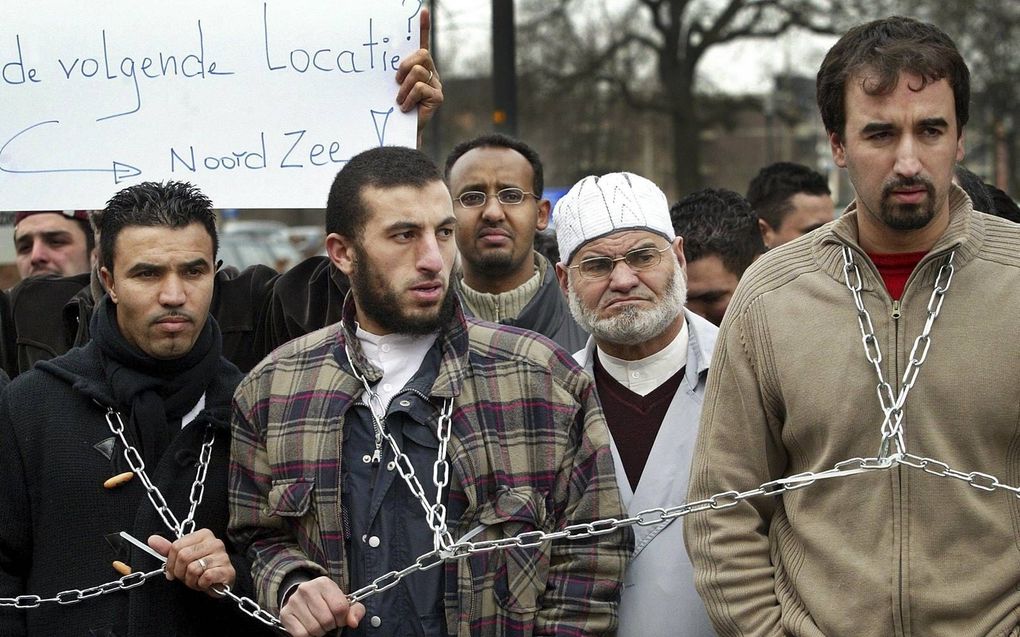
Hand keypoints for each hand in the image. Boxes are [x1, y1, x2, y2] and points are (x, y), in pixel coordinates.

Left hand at [148, 529, 235, 596]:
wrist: (219, 583)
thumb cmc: (201, 569)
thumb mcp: (183, 558)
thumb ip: (168, 549)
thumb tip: (152, 539)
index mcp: (203, 535)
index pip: (176, 546)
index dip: (171, 563)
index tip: (174, 571)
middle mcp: (215, 542)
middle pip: (183, 556)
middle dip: (181, 572)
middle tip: (187, 576)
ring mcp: (223, 556)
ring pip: (193, 568)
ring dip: (191, 580)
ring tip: (197, 580)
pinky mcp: (227, 570)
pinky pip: (205, 577)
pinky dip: (201, 584)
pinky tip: (206, 583)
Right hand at [280, 577, 364, 636]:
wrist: (303, 598)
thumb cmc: (326, 602)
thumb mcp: (344, 601)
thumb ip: (355, 610)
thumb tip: (353, 622)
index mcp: (324, 583)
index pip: (340, 608)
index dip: (342, 618)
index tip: (340, 617)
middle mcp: (307, 589)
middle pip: (327, 619)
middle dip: (331, 625)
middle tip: (328, 621)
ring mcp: (294, 601)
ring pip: (314, 628)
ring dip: (320, 631)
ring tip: (319, 623)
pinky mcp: (286, 614)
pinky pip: (302, 634)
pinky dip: (308, 635)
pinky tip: (309, 627)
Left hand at [395, 8, 442, 137]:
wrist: (401, 132)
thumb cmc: (394, 108)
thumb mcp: (392, 86)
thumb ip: (395, 73)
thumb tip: (381, 59)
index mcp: (419, 67)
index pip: (422, 43)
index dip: (423, 27)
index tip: (422, 10)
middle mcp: (431, 73)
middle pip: (421, 54)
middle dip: (404, 65)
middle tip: (396, 81)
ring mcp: (436, 84)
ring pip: (418, 72)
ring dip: (403, 87)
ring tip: (400, 100)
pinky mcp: (438, 97)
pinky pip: (420, 88)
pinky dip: (408, 98)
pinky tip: (406, 108)